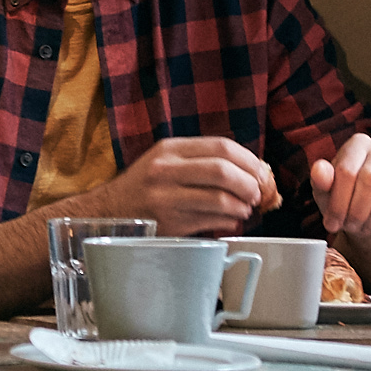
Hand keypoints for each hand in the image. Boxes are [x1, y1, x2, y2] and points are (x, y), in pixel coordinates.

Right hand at [99, 135, 278, 234]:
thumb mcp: (166, 162)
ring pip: (220, 198)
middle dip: (250, 183)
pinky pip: (211, 220)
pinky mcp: (169, 223)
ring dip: (242, 206)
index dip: (249, 160)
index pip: (221, 146)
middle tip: (258, 193)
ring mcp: (166, 197)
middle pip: (223, 171)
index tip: (261, 172)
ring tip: (246, 208)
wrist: (109, 213)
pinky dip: (230, 221)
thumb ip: (201, 161)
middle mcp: (166, 170)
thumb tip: (251, 170)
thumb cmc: (145, 188)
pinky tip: (232, 220)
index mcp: (170, 149)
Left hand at [311, 133, 370, 246]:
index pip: (347, 170)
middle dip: (356, 211)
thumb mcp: (326, 193)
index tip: (332, 222)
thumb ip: (321, 180)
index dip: (337, 202)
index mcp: (358, 144)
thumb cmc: (346, 201)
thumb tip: (320, 169)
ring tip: (364, 225)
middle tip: (350, 225)